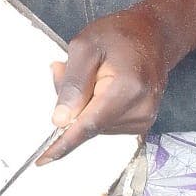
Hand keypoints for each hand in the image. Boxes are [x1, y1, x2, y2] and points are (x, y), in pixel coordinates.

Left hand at [41, 1, 173, 162]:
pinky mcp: (142, 123)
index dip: (63, 143)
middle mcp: (140, 109)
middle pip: (89, 125)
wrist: (153, 36)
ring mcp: (144, 119)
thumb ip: (72, 83)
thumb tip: (60, 120)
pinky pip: (106, 126)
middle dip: (72, 107)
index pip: (89, 124)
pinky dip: (96, 111)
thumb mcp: (85, 46)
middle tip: (66, 71)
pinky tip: (102, 88)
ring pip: (96, 127)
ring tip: (92, 76)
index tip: (42, 160)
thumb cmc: (118, 36)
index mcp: (127, 89)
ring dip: (85, 108)